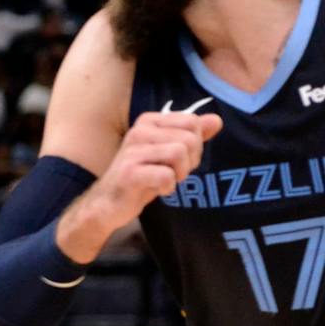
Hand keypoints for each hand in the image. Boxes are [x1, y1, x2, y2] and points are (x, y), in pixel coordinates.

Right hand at [69, 107, 223, 256]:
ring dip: (180, 173)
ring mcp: (132, 151)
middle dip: (190, 160)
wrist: (108, 204)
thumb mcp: (170, 153)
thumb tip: (216, 121)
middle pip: (189, 138)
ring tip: (166, 180)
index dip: (195, 144)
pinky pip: (167, 175)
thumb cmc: (141, 176)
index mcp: (149, 122)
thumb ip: (193, 135)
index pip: (193, 122)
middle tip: (174, 172)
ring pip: (180, 153)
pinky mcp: (130, 173)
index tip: (179, 159)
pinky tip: (158, 189)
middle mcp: (139, 131)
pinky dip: (168, 186)